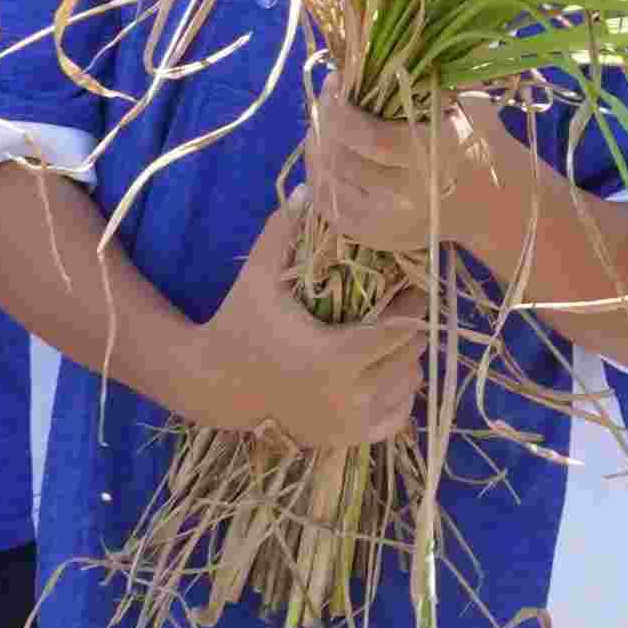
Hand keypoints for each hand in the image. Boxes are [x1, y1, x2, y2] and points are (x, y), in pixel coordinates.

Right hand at [174, 195, 424, 448]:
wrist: (215, 386)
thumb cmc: (240, 324)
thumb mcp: (258, 277)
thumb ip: (283, 232)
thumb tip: (309, 187)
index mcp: (331, 358)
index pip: (401, 331)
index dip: (412, 305)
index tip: (411, 286)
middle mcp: (345, 398)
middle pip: (411, 356)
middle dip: (411, 329)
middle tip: (402, 305)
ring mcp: (348, 425)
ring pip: (409, 386)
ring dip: (406, 359)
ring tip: (390, 336)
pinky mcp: (346, 441)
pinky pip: (397, 418)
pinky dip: (397, 394)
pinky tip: (380, 372)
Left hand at [304, 83, 488, 258]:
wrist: (492, 200)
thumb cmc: (479, 139)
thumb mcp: (469, 101)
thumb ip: (435, 74)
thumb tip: (392, 46)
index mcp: (436, 156)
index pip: (369, 138)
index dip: (341, 110)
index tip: (335, 82)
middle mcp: (411, 196)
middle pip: (343, 163)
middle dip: (324, 126)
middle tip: (324, 100)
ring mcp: (392, 223)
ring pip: (330, 188)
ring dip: (316, 151)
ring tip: (320, 125)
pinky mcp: (379, 237)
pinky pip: (331, 211)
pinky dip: (319, 181)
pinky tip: (323, 157)